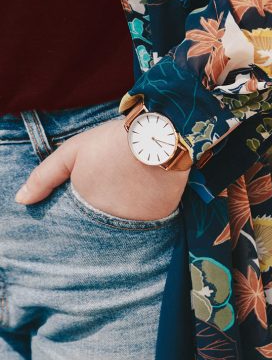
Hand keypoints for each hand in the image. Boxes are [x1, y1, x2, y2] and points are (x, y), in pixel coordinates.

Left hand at [14, 117, 189, 220]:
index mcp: (84, 205)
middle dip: (106, 209)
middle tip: (118, 184)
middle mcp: (109, 220)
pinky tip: (151, 189)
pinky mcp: (161, 217)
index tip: (98, 187)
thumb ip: (44, 177)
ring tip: (134, 186)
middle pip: (103, 222)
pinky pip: (152, 221)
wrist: (158, 135)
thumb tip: (21, 200)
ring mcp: (136, 221)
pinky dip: (150, 210)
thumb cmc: (113, 141)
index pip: (78, 219)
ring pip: (128, 223)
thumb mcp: (73, 151)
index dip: (88, 203)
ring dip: (128, 211)